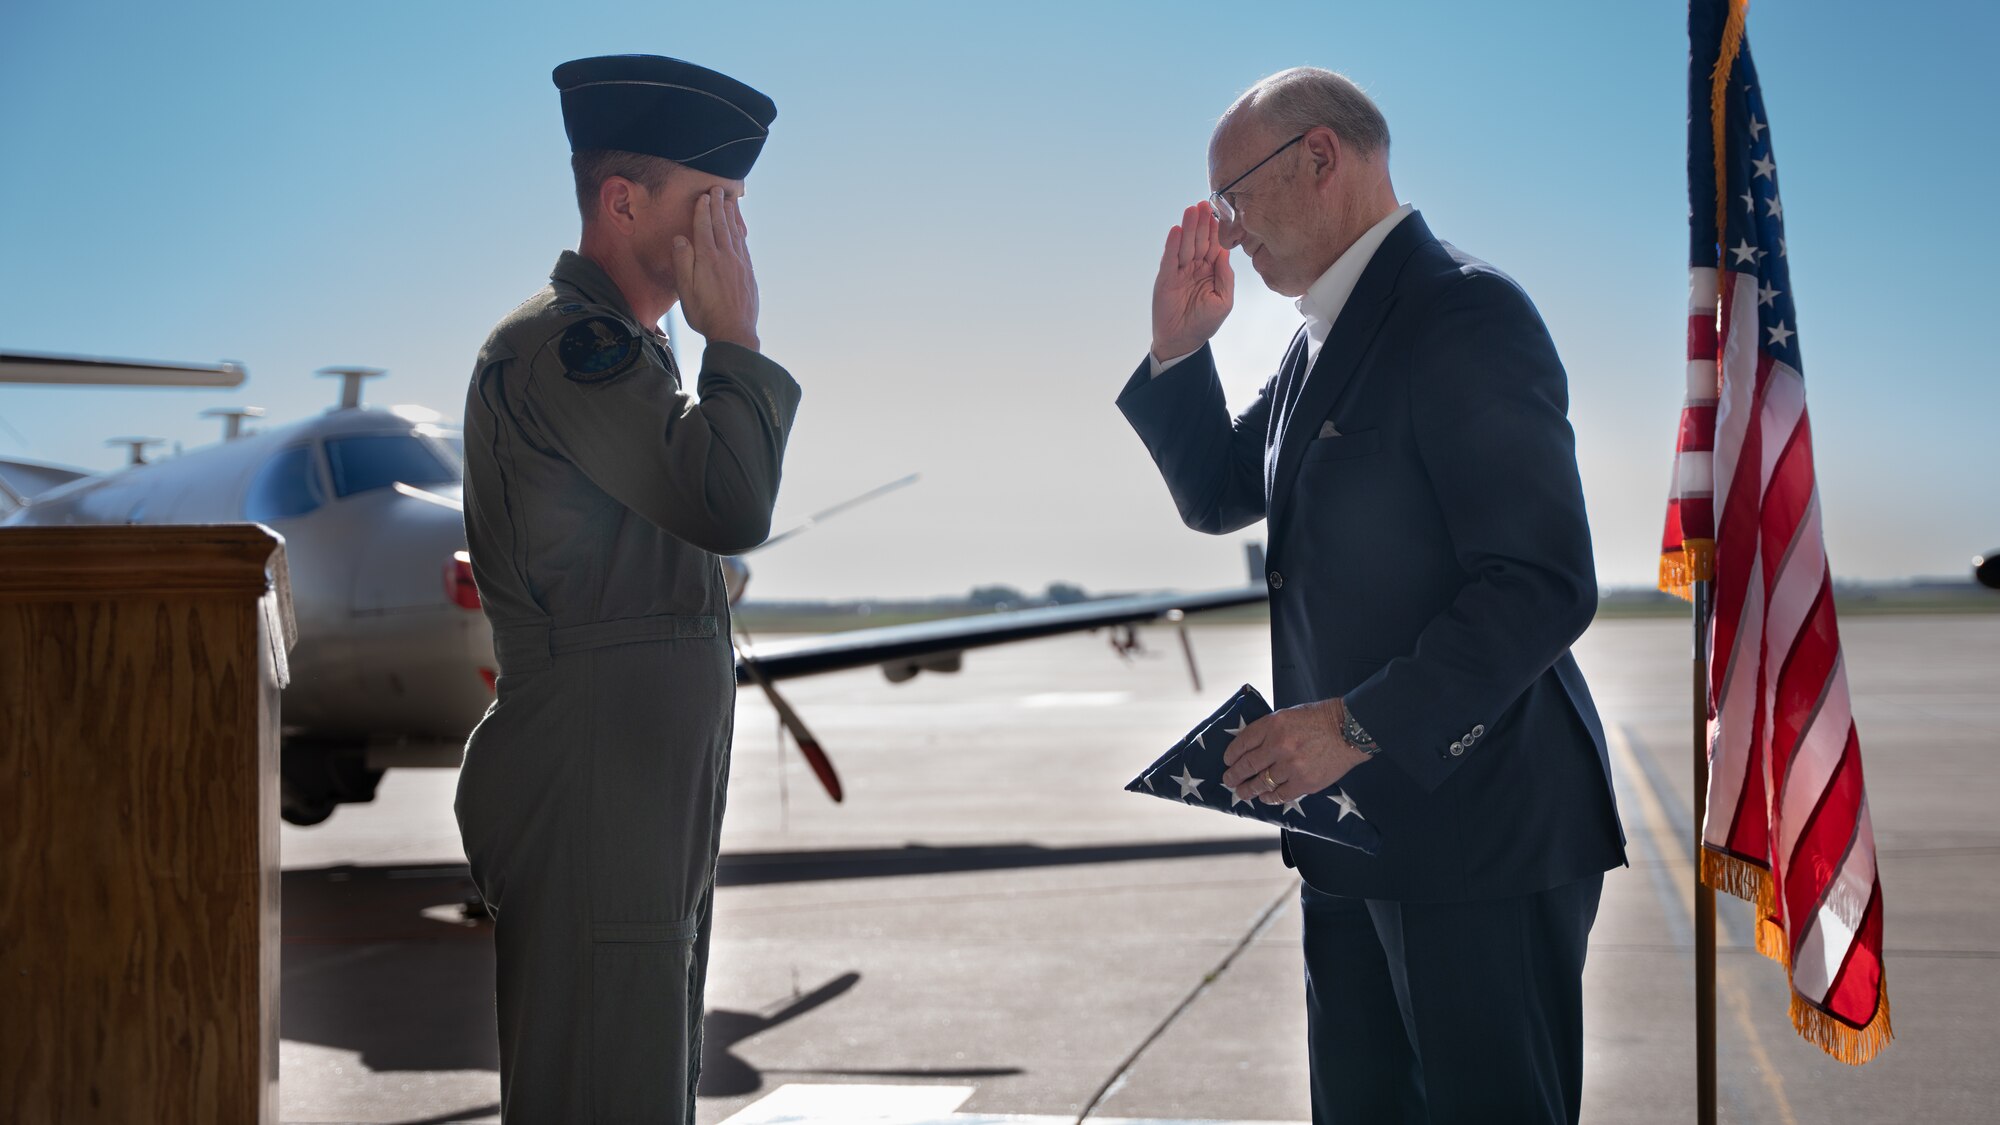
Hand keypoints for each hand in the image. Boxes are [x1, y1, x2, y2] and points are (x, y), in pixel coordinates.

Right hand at [672, 188, 759, 350]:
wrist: (734, 333)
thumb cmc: (705, 313)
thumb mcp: (685, 289)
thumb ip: (683, 261)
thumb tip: (680, 238)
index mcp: (708, 258)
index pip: (705, 227)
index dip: (703, 210)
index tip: (704, 196)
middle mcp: (726, 257)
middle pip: (722, 225)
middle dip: (719, 206)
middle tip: (718, 189)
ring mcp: (740, 264)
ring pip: (736, 233)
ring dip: (732, 215)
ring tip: (730, 201)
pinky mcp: (749, 274)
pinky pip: (744, 246)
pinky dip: (741, 233)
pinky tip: (740, 229)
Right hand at [1150, 201, 1233, 361]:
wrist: (1182, 342)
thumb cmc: (1205, 323)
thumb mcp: (1224, 301)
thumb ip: (1225, 276)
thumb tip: (1224, 252)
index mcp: (1211, 271)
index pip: (1215, 246)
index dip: (1217, 229)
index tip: (1221, 212)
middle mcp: (1195, 268)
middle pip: (1199, 240)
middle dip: (1202, 222)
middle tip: (1204, 203)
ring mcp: (1179, 272)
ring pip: (1185, 245)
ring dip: (1188, 227)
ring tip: (1191, 210)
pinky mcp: (1165, 278)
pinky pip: (1169, 258)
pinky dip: (1173, 244)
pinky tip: (1177, 230)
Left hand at [1222, 698, 1372, 803]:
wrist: (1350, 730)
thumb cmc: (1320, 719)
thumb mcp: (1288, 714)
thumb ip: (1270, 730)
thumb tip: (1251, 747)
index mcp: (1273, 725)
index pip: (1243, 742)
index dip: (1231, 754)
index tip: (1227, 760)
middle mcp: (1279, 746)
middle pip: (1247, 765)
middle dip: (1234, 775)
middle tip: (1228, 780)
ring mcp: (1292, 766)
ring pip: (1261, 783)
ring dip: (1247, 790)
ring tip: (1241, 793)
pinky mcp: (1305, 783)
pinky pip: (1280, 795)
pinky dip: (1269, 798)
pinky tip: (1264, 798)